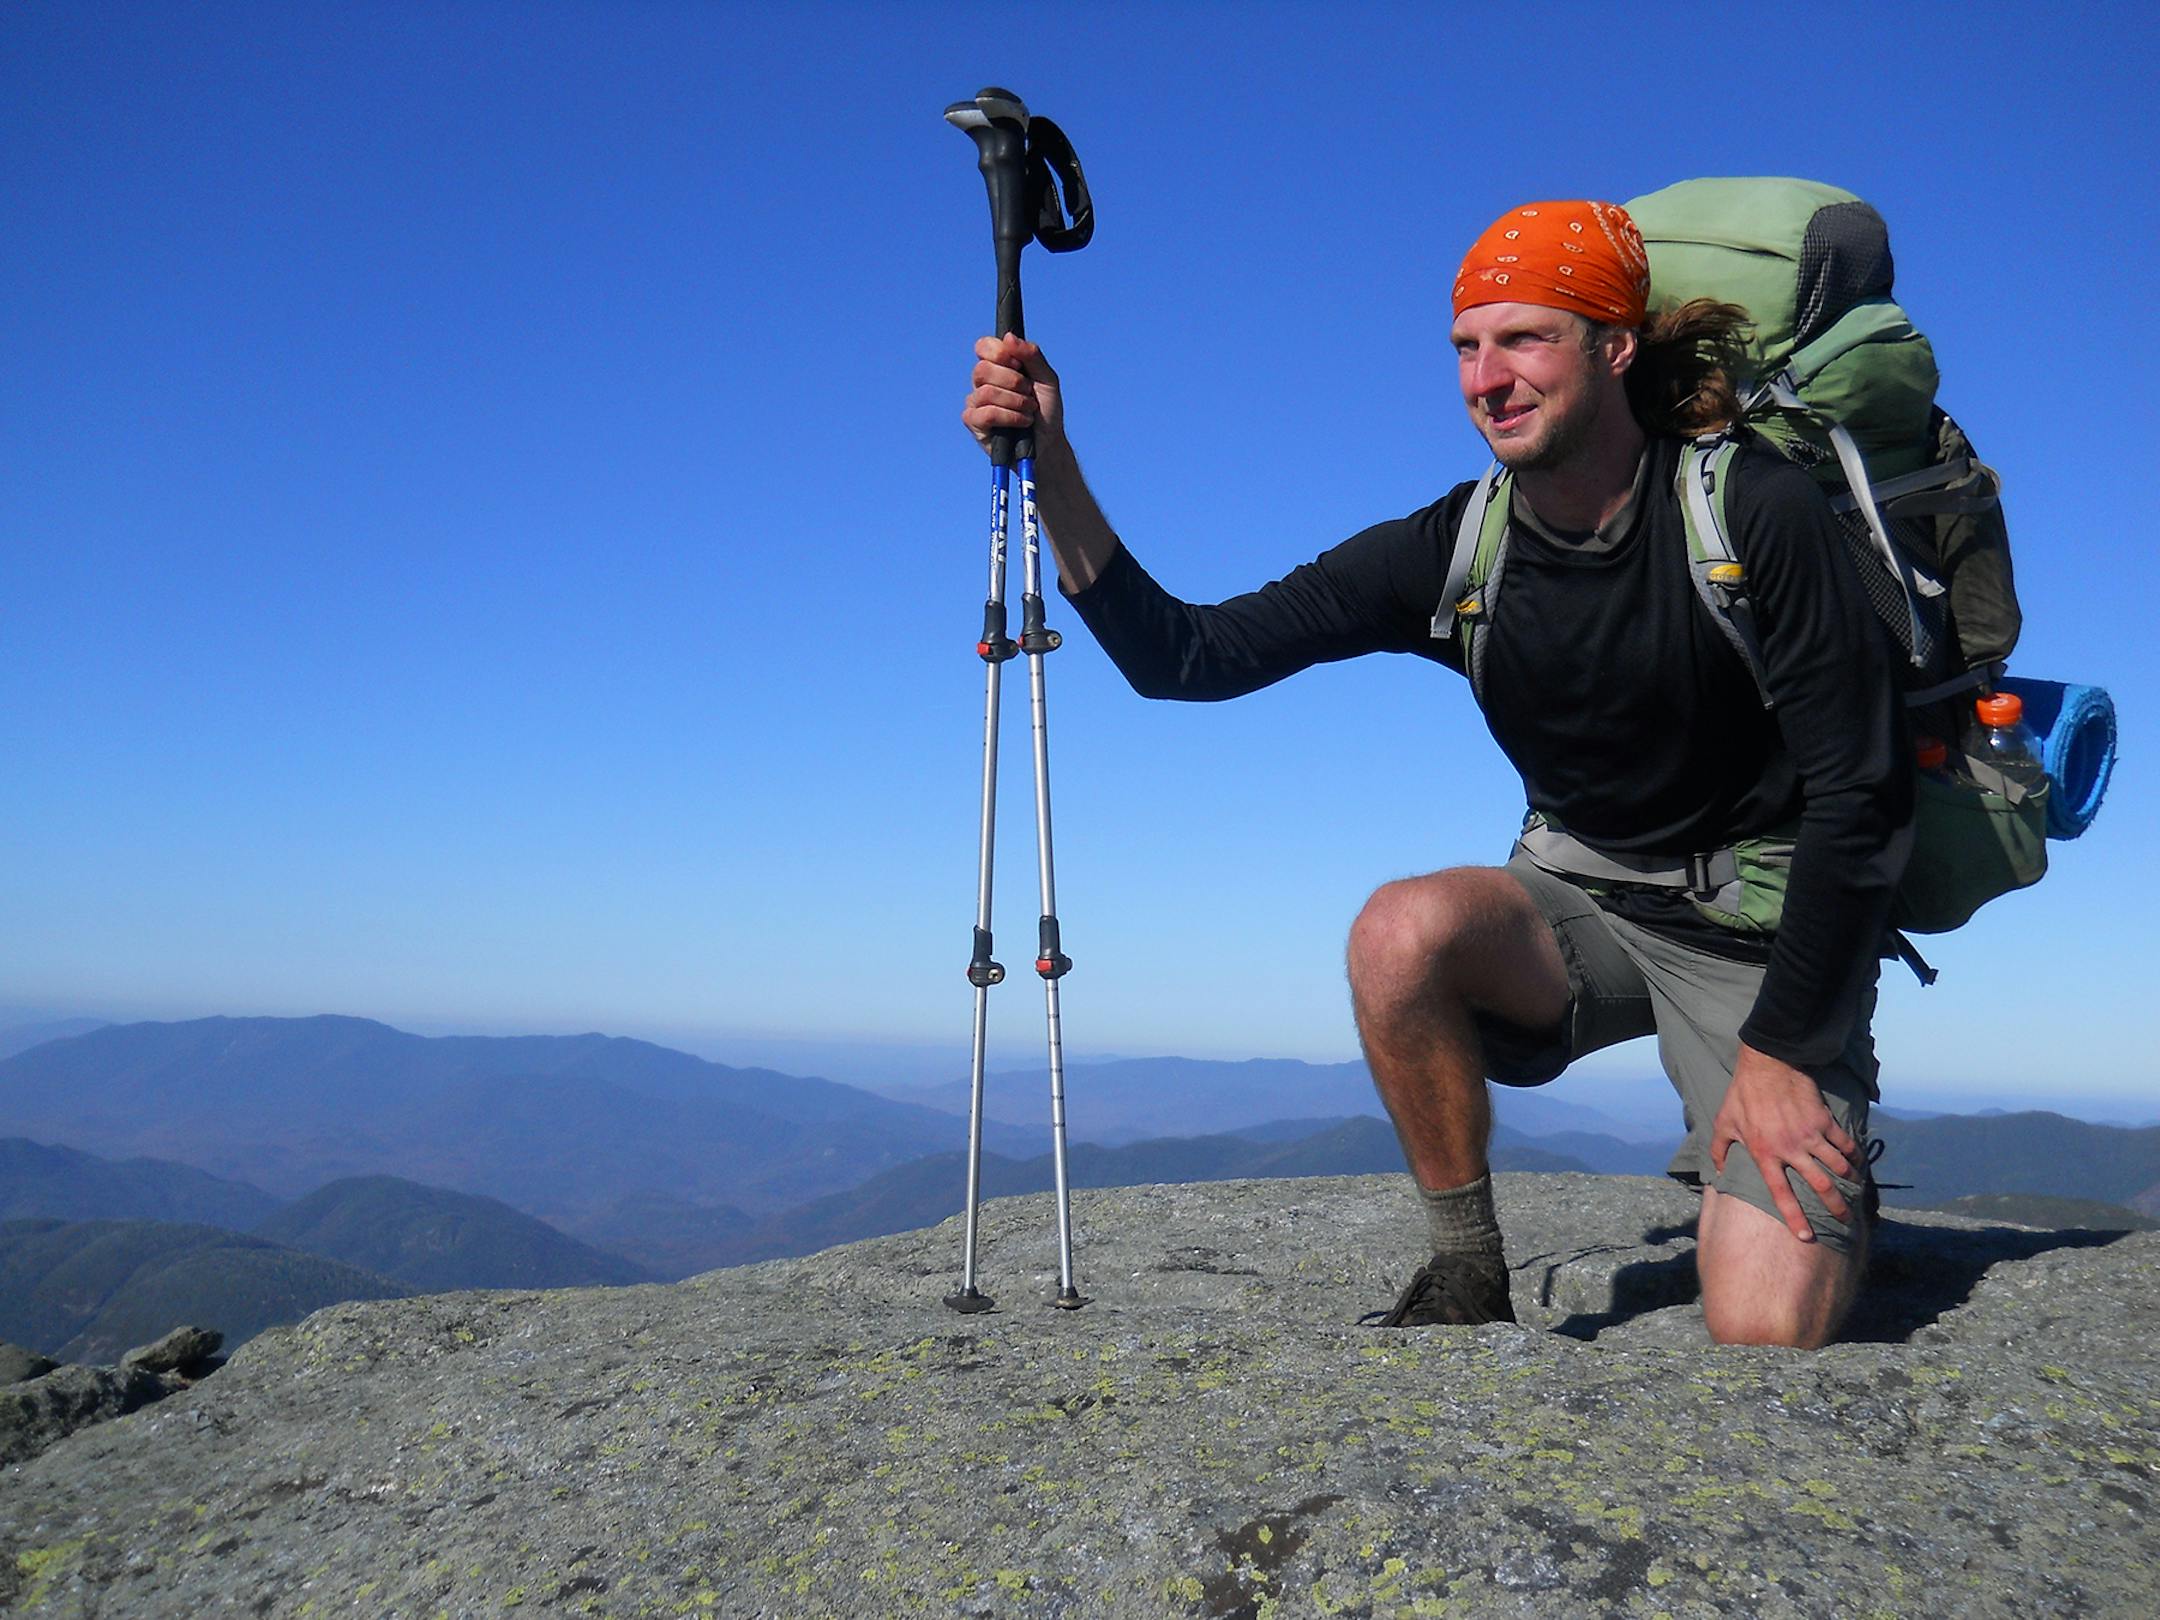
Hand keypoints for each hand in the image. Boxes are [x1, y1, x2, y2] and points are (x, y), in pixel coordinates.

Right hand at [962, 334, 1063, 457]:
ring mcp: (976, 402)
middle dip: (1013, 381)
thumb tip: (1008, 337)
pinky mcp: (974, 423)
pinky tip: (1022, 423)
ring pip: (986, 392)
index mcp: (998, 366)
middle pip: (983, 368)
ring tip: (1029, 410)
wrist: (1049, 443)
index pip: (983, 346)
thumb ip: (1032, 355)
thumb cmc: (1047, 410)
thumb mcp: (1047, 379)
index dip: (998, 351)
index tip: (1017, 364)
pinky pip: (986, 413)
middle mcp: (983, 382)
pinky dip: (1010, 417)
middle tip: (1029, 392)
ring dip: (1016, 402)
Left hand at [1708, 1043, 1856, 1242]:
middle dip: (1835, 1207)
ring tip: (1854, 1191)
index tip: (1807, 1237)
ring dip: (1848, 1181)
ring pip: (1837, 1167)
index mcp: (1765, 1154)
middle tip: (1844, 1219)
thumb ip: (1719, 1149)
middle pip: (1820, 1186)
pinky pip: (1844, 1143)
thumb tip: (1718, 1170)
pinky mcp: (1824, 1120)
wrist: (1767, 1064)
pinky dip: (1854, 1155)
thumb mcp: (1724, 1122)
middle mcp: (1790, 1149)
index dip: (1795, 1218)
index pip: (1781, 1194)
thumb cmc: (1742, 1094)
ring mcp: (1810, 1135)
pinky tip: (1857, 1162)